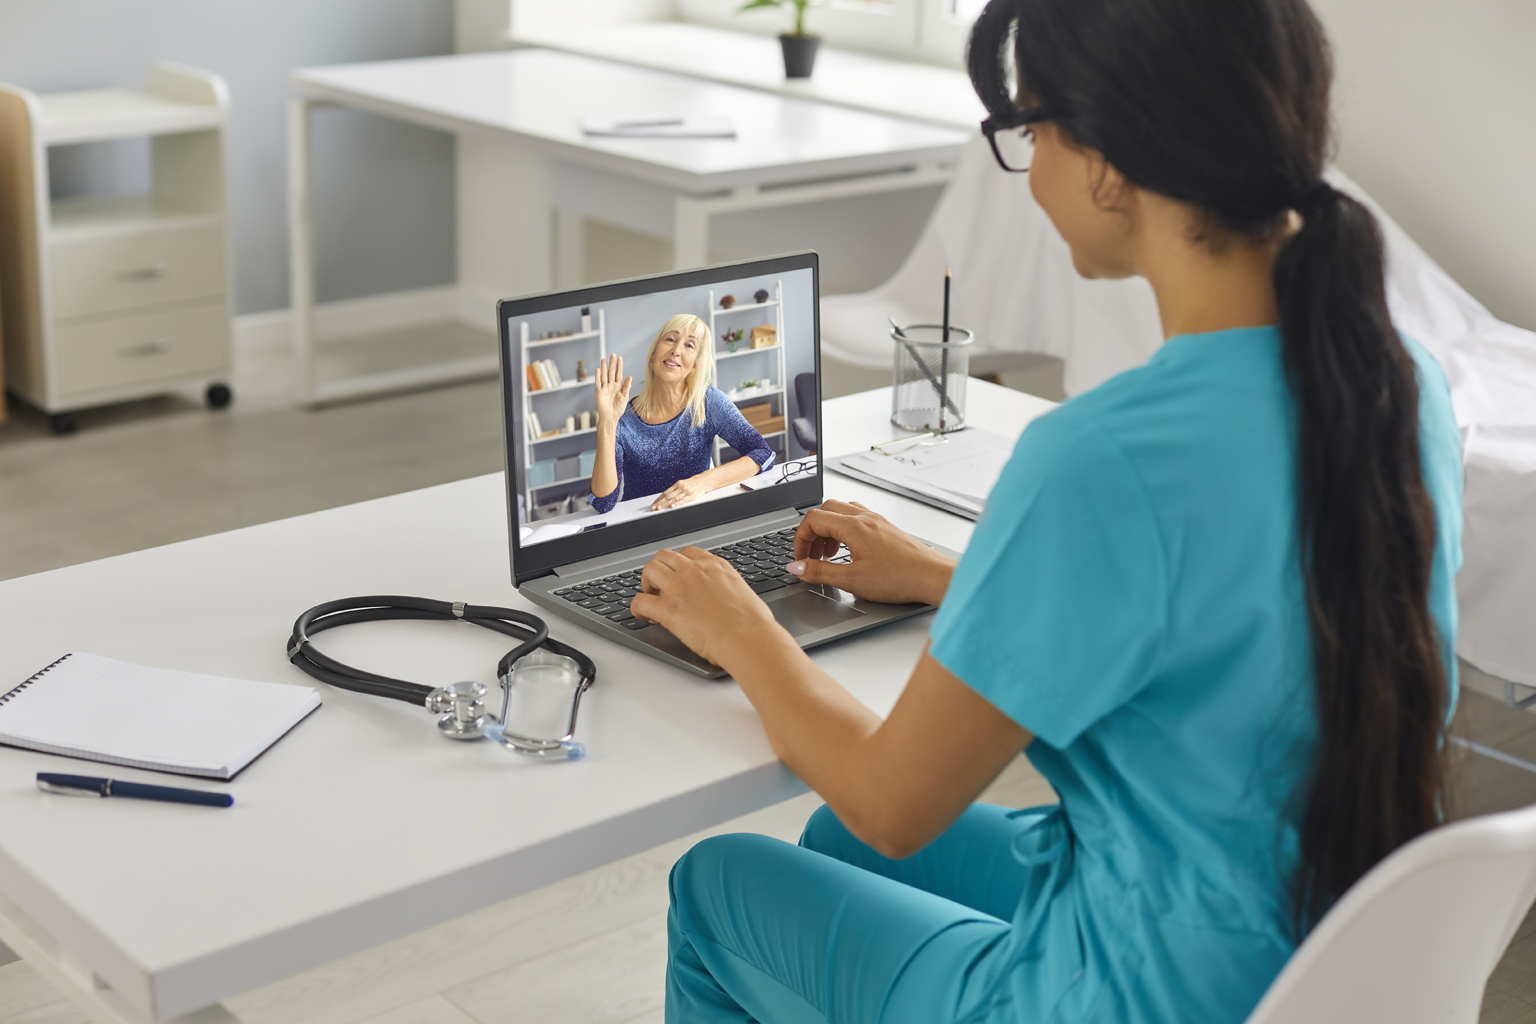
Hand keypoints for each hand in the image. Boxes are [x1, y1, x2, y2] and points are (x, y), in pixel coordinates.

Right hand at [594, 353, 631, 426]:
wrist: (611, 417)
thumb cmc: (618, 408)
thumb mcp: (625, 397)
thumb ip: (626, 387)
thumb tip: (630, 377)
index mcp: (618, 386)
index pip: (619, 373)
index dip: (619, 366)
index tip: (620, 358)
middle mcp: (611, 385)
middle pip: (611, 372)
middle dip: (612, 364)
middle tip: (613, 355)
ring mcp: (605, 388)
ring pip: (604, 375)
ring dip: (604, 368)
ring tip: (604, 359)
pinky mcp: (599, 392)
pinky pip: (598, 383)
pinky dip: (598, 376)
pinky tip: (598, 370)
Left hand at [631, 547, 787, 667]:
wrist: (748, 638)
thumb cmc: (753, 623)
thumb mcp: (744, 593)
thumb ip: (729, 589)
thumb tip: (727, 599)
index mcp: (716, 566)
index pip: (689, 553)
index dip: (680, 565)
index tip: (681, 577)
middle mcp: (695, 571)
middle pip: (664, 556)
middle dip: (660, 569)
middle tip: (661, 586)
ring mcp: (679, 587)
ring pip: (649, 570)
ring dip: (647, 583)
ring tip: (651, 597)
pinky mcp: (668, 609)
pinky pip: (639, 601)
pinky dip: (637, 608)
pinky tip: (644, 616)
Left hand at [652, 475, 709, 510]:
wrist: (705, 480)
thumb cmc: (694, 483)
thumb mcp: (683, 484)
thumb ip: (676, 490)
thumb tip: (666, 496)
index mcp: (677, 484)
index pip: (665, 492)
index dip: (659, 498)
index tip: (654, 503)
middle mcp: (680, 487)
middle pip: (668, 496)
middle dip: (660, 502)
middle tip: (654, 507)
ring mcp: (686, 491)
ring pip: (673, 499)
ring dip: (665, 504)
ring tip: (660, 508)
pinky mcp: (691, 496)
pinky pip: (683, 500)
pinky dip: (676, 504)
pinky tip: (672, 506)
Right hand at [788, 500, 954, 605]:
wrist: (932, 577)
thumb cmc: (899, 578)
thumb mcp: (852, 579)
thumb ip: (820, 572)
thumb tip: (797, 567)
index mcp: (853, 526)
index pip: (813, 519)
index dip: (800, 539)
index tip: (800, 559)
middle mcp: (864, 517)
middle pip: (825, 511)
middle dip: (812, 533)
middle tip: (811, 556)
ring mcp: (876, 520)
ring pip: (841, 512)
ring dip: (828, 531)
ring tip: (829, 556)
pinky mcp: (885, 528)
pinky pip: (857, 518)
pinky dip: (844, 531)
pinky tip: (849, 551)